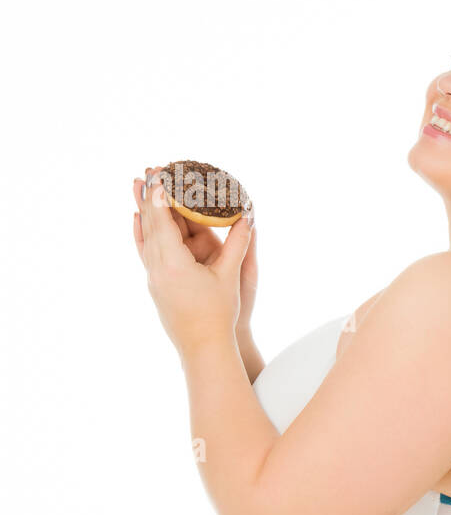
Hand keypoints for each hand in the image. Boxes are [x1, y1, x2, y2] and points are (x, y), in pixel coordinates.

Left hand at [133, 166, 254, 357]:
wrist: (203, 346)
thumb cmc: (220, 313)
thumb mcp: (230, 275)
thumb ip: (239, 243)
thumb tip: (249, 216)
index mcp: (173, 263)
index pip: (162, 220)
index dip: (160, 195)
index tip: (159, 174)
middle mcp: (156, 267)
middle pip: (149, 223)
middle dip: (149, 195)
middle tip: (150, 169)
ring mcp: (152, 275)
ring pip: (144, 234)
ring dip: (143, 208)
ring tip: (137, 184)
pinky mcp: (155, 282)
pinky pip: (144, 248)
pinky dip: (141, 230)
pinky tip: (138, 219)